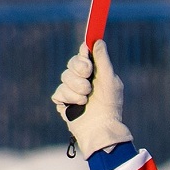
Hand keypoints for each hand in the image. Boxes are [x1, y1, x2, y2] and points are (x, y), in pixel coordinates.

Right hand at [52, 41, 132, 156]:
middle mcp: (83, 80)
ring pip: (65, 76)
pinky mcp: (63, 102)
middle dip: (80, 69)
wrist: (101, 128)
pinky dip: (70, 97)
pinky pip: (59, 91)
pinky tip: (79, 106)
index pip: (84, 56)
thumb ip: (103, 60)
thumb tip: (98, 41)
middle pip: (72, 63)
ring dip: (77, 87)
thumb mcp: (110, 80)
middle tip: (88, 76)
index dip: (83, 53)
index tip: (86, 52)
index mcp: (95, 73)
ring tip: (87, 98)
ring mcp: (72, 91)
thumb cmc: (110, 106)